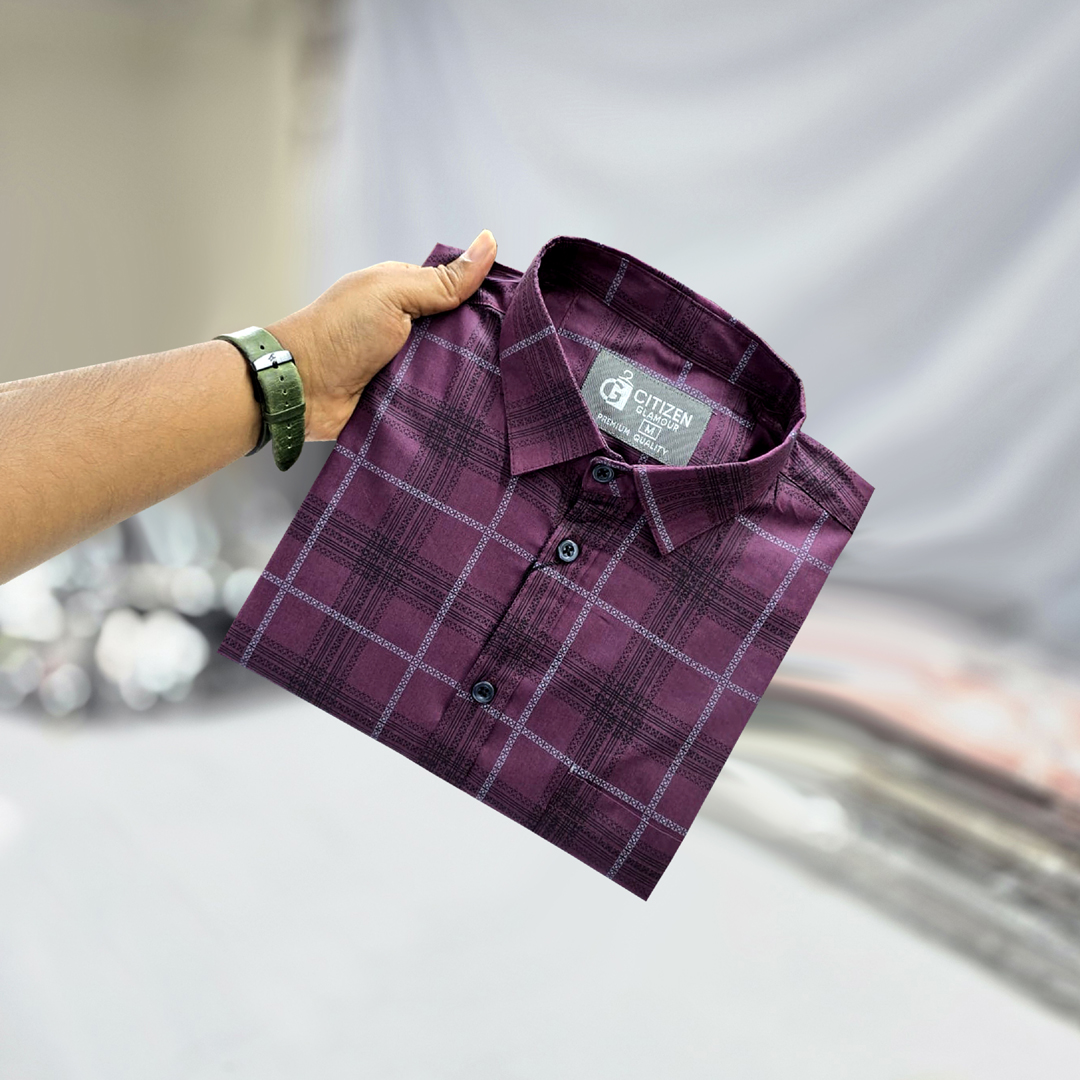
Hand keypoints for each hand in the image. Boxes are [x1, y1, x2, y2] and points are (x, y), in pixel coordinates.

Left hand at [268, 230, 497, 440]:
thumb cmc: (338, 332)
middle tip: (508, 355)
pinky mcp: (403, 399)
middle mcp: (408, 327)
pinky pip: (437, 400)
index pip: (460, 293)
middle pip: (461, 335)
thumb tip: (488, 242)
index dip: (486, 301)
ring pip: (453, 370)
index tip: (517, 315)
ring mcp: (405, 365)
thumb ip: (442, 279)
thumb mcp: (394, 293)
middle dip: (481, 345)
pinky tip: (476, 407)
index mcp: (405, 293)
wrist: (301, 389)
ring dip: (466, 377)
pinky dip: (451, 403)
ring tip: (498, 384)